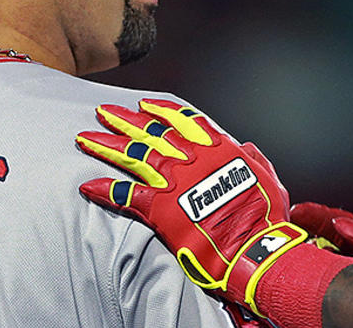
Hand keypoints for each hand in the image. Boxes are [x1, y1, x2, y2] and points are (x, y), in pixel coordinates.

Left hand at [76, 100, 306, 315]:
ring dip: (107, 145)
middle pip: (150, 133)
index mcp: (218, 149)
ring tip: (85, 137)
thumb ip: (254, 159)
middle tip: (103, 112)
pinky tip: (87, 185)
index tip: (144, 104)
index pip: (183, 120)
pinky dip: (106, 189)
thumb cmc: (266, 218)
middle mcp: (192, 159)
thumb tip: (247, 147)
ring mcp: (174, 182)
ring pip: (133, 156)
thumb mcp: (268, 179)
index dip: (161, 110)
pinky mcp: (160, 209)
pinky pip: (126, 195)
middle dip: (124, 120)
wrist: (254, 247)